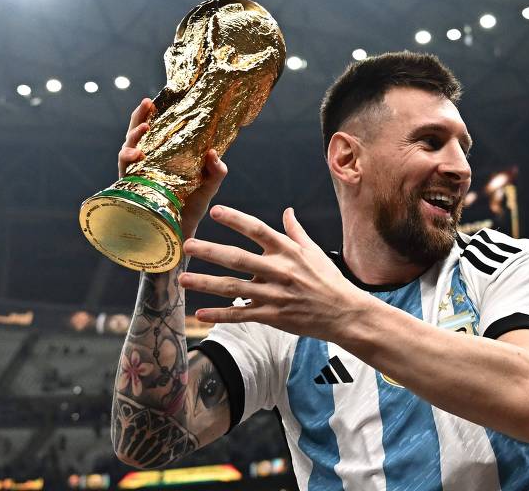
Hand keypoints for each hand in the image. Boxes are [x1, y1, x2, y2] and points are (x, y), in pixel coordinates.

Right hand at [118, 98, 227, 239]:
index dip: (154, 114)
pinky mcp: (130, 187)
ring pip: (127, 147)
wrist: (181, 232)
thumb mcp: (209, 185)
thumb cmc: (193, 206)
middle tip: (146, 104)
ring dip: (133, 136)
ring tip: (144, 129)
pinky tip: (137, 156)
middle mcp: (148, 161)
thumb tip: (213, 153)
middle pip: (137, 133)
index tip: (156, 99)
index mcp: (164, 155)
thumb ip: (216, 170)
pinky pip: (123, 169)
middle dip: (139, 117)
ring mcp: (137, 173)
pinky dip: (127, 159)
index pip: (157, 130)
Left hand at [178, 205, 368, 340]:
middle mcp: (278, 270)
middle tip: (187, 245)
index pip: (257, 229)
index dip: (235, 219)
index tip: (215, 211)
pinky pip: (241, 314)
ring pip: (233, 288)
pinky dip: (220, 314)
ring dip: (205, 283)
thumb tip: (287, 211)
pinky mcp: (272, 316)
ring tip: (183, 280)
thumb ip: (295, 232)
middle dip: (210, 251)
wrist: (345, 314)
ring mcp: (274, 295)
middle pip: (237, 258)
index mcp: (287, 251)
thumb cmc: (329, 281)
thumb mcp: (314, 252)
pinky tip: (200, 313)